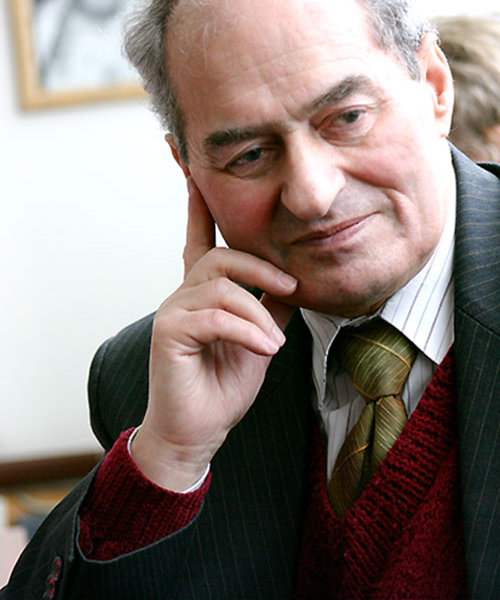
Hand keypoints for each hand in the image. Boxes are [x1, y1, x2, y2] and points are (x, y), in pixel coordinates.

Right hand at [131, 178, 296, 490]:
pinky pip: (216, 316)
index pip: (201, 239)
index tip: (193, 168)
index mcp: (204, 293)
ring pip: (221, 285)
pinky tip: (264, 350)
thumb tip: (294, 280)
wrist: (199, 431)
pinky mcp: (169, 333)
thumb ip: (271, 306)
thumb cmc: (224, 385)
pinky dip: (248, 331)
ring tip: (275, 342)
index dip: (199, 205)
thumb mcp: (260, 337)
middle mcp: (184, 295)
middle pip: (220, 256)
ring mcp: (173, 312)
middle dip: (260, 267)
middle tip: (291, 287)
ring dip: (258, 312)